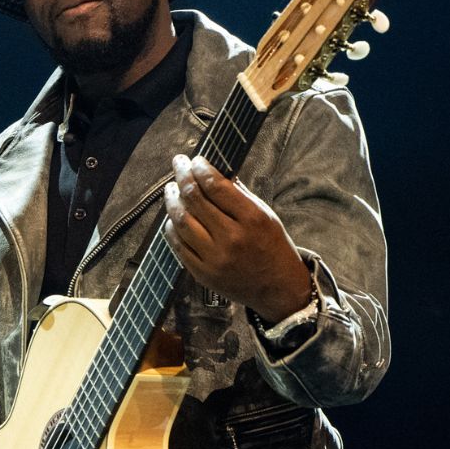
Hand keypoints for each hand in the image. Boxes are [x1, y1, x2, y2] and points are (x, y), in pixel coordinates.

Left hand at [164, 154, 312, 320]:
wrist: (279, 289)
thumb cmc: (272, 246)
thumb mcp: (265, 215)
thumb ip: (239, 194)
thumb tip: (214, 170)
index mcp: (252, 219)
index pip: (216, 186)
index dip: (200, 168)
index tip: (195, 159)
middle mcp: (232, 238)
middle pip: (195, 200)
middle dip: (182, 176)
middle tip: (178, 164)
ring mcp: (215, 258)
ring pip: (181, 221)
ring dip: (172, 200)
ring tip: (171, 189)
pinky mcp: (203, 274)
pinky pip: (178, 245)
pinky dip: (171, 227)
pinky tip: (172, 216)